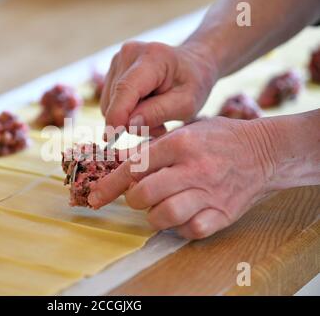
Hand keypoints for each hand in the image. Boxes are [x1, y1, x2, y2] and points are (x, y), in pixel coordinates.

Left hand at [89, 117, 275, 238]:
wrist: (265, 152)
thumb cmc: (219, 139)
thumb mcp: (186, 131)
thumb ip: (155, 148)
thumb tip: (122, 164)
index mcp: (180, 144)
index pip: (134, 167)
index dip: (109, 185)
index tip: (95, 197)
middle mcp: (193, 169)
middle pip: (143, 194)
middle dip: (133, 199)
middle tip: (139, 195)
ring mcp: (209, 193)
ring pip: (163, 216)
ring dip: (153, 215)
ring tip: (160, 206)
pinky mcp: (223, 213)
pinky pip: (189, 230)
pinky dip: (179, 227)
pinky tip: (183, 215)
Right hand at [101, 41, 217, 136]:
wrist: (193, 63)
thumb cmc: (194, 83)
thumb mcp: (186, 103)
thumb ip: (159, 112)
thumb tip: (129, 124)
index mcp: (152, 57)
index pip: (126, 88)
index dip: (117, 114)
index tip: (111, 137)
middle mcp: (129, 53)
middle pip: (116, 99)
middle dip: (130, 121)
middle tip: (159, 126)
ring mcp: (118, 59)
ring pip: (109, 102)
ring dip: (128, 118)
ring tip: (154, 115)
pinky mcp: (112, 69)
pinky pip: (110, 100)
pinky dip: (124, 111)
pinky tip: (144, 108)